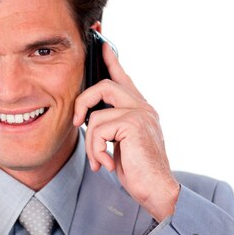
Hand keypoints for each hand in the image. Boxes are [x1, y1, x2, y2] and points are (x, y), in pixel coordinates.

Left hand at [73, 43, 179, 221]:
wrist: (157, 190)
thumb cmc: (139, 171)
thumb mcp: (122, 144)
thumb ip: (112, 126)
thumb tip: (90, 117)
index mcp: (140, 109)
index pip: (123, 77)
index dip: (111, 60)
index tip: (102, 44)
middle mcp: (143, 106)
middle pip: (104, 85)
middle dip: (82, 103)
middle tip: (76, 123)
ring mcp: (140, 113)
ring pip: (96, 114)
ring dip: (91, 143)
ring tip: (100, 160)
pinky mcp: (134, 124)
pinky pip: (98, 130)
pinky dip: (97, 151)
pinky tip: (108, 164)